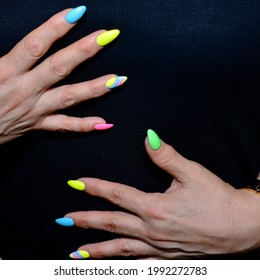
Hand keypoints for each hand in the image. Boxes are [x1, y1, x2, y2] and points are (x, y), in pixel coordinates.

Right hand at [0, 7, 125, 143]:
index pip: (35, 46)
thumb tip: (6, 24)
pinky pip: (64, 127)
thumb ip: (1, 51)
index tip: (78, 13)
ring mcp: (35, 109)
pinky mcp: (39, 125)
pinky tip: (105, 123)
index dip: (55, 28)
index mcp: (6, 71)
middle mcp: (25, 90)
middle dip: (84, 50)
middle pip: (59, 68)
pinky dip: (84, 126)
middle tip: (108, 35)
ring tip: (119, 79)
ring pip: (69, 98)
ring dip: (95, 88)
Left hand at [63, 130, 259, 258]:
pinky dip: (121, 265)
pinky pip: (138, 263)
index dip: (96, 187)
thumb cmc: (217, 199)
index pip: (117, 194)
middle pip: (112, 223)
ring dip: (97, 249)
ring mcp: (159, 247)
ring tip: (76, 252)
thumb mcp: (192, 173)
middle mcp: (152, 230)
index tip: (77, 183)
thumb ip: (166, 156)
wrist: (241, 226)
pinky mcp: (168, 256)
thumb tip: (148, 137)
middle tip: (64, 219)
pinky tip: (112, 266)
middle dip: (86, 220)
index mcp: (155, 208)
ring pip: (120, 249)